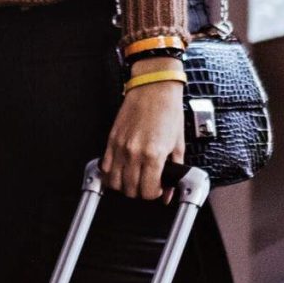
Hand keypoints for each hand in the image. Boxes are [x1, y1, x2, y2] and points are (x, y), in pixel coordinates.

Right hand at [103, 79, 186, 199]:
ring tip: (133, 179)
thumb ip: (175, 170)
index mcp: (153, 155)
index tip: (157, 189)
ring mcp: (120, 147)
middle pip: (130, 190)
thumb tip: (169, 190)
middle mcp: (134, 153)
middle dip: (140, 192)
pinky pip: (105, 167)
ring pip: (114, 182)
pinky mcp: (111, 140)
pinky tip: (120, 171)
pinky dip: (110, 174)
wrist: (154, 88)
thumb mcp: (178, 143)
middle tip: (147, 184)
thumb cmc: (167, 110)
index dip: (153, 194)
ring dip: (123, 186)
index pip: (147, 191)